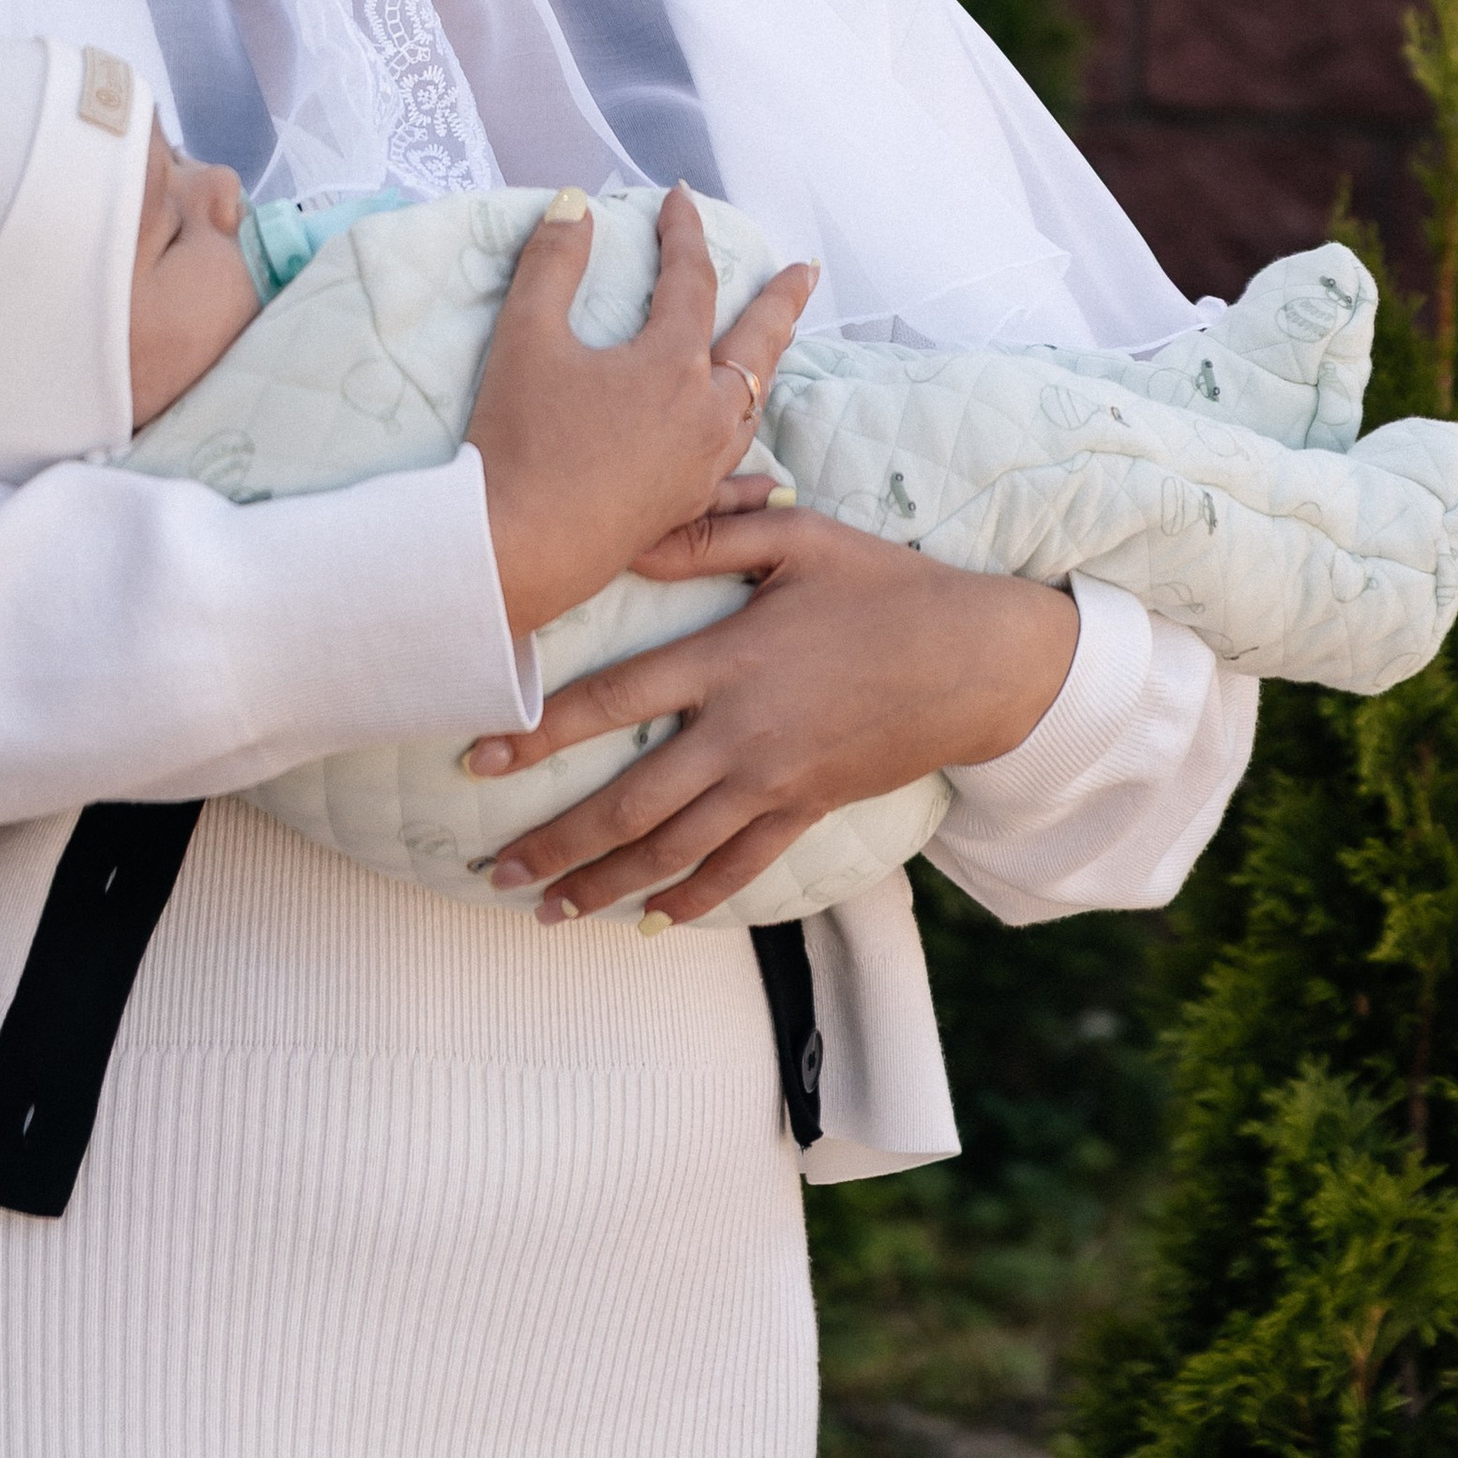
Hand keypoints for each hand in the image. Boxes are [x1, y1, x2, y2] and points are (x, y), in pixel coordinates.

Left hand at [461, 486, 1081, 922]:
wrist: (980, 660)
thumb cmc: (885, 585)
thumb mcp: (799, 537)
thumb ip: (706, 538)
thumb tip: (625, 539)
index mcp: (729, 658)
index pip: (613, 702)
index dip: (538, 732)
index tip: (477, 758)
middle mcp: (742, 732)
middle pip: (629, 802)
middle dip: (554, 842)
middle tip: (491, 870)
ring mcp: (776, 780)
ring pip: (674, 849)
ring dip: (604, 884)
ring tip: (546, 909)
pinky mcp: (808, 807)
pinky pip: (741, 868)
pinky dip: (691, 899)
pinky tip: (647, 921)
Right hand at [467, 187, 814, 636]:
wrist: (515, 548)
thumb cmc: (519, 439)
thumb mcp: (525, 337)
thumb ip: (551, 263)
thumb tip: (573, 204)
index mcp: (671, 364)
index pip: (690, 280)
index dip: (683, 233)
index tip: (677, 198)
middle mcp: (703, 415)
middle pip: (756, 344)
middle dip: (782, 301)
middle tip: (806, 272)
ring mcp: (700, 469)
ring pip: (751, 408)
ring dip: (766, 369)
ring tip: (775, 351)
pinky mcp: (684, 512)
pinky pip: (737, 482)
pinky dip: (755, 471)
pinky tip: (770, 481)